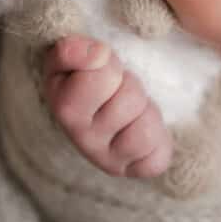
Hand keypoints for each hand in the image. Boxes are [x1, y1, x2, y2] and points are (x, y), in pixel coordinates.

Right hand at [43, 36, 172, 177]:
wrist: (101, 111)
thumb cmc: (87, 81)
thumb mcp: (70, 59)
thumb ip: (72, 50)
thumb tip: (96, 54)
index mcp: (63, 107)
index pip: (100, 75)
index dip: (106, 61)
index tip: (98, 63)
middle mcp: (82, 140)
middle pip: (130, 99)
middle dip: (129, 85)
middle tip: (117, 87)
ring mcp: (107, 160)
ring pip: (144, 131)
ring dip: (144, 112)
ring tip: (130, 110)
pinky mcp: (134, 170)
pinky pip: (156, 160)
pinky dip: (157, 142)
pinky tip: (139, 130)